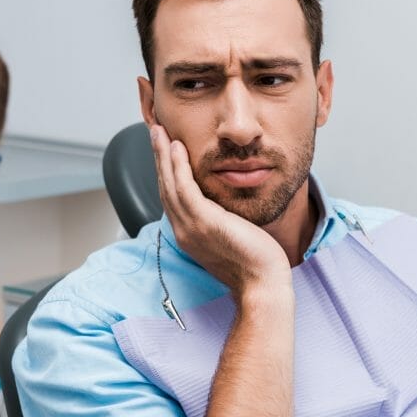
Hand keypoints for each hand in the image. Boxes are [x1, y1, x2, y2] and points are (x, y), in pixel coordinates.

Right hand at [150, 124, 290, 295]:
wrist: (262, 285)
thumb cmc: (254, 265)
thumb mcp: (232, 237)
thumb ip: (222, 221)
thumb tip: (226, 208)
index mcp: (189, 235)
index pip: (171, 197)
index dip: (165, 172)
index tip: (164, 150)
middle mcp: (184, 231)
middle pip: (164, 187)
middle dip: (158, 158)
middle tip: (154, 132)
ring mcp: (191, 227)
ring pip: (169, 185)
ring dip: (163, 156)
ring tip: (159, 132)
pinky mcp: (204, 223)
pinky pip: (185, 189)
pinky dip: (178, 167)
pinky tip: (176, 148)